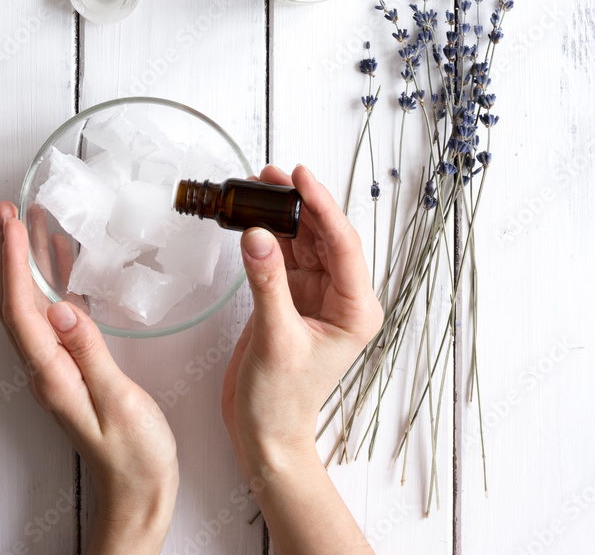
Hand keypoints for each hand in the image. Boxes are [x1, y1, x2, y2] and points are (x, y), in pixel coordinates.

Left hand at [0, 202, 177, 554]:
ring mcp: (56, 369)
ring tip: (32, 225)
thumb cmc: (134, 458)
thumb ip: (90, 354)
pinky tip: (64, 266)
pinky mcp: (71, 369)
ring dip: (27, 263)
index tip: (11, 222)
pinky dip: (51, 283)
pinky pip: (51, 316)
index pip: (22, 308)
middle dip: (8, 253)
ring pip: (30, 306)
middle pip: (14, 301)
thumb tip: (63, 308)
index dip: (13, 261)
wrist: (137, 497)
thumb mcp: (119, 403)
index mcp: (53, 374)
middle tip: (9, 212)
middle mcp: (46, 370)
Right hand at [222, 164, 382, 479]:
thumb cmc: (282, 402)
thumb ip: (267, 284)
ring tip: (260, 187)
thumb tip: (258, 235)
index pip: (343, 244)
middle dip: (301, 204)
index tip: (301, 177)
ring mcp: (317, 297)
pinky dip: (269, 236)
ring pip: (305, 242)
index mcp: (356, 310)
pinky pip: (284, 256)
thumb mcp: (276, 339)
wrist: (264, 435)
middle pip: (325, 236)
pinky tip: (253, 218)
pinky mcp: (292, 298)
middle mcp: (342, 299)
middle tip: (273, 175)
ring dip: (284, 216)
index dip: (322, 206)